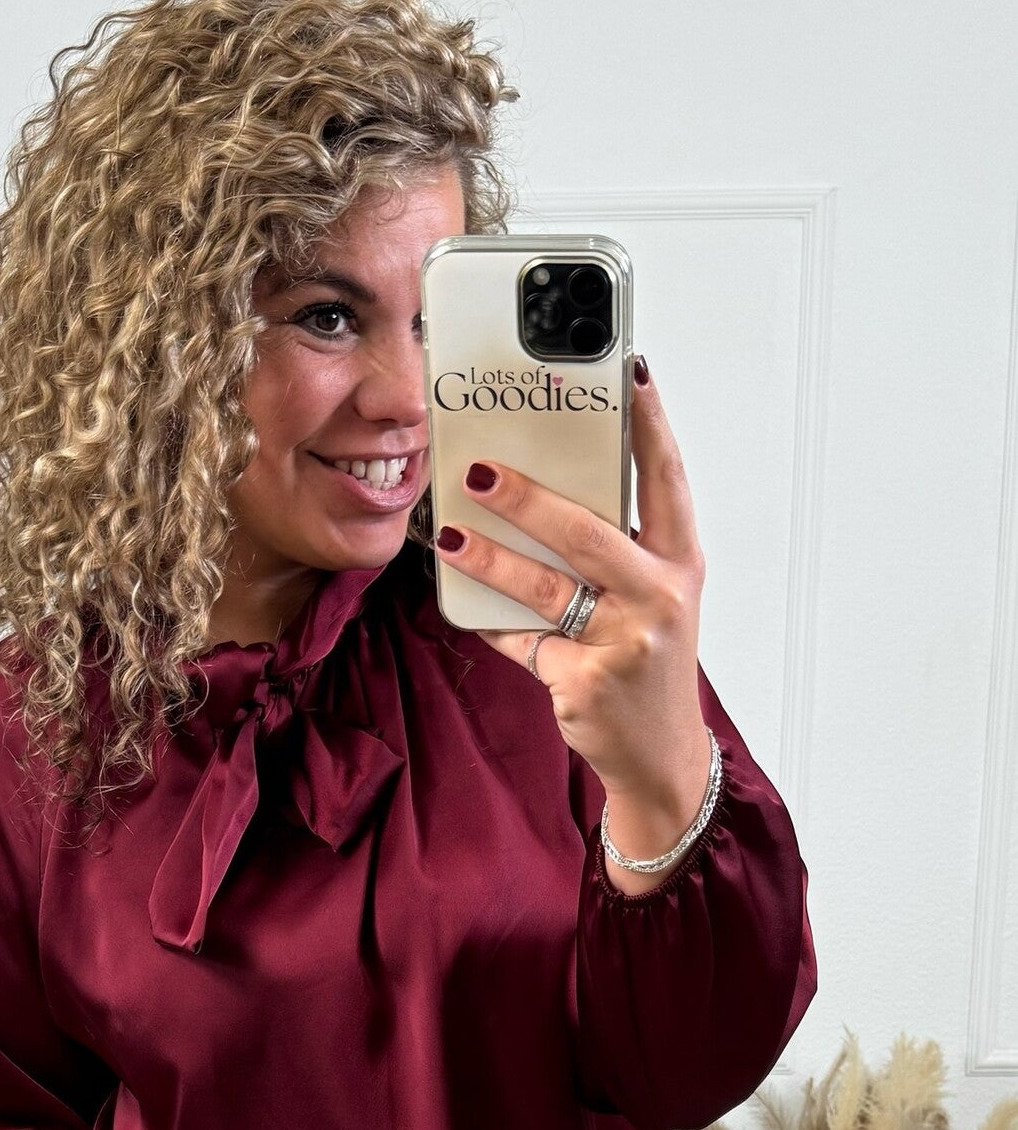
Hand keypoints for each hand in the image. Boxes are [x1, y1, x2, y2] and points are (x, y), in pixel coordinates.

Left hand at [433, 358, 712, 842]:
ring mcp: (625, 642)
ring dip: (490, 556)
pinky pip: (524, 641)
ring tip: (450, 533)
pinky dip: (494, 621)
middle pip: (588, 532)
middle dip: (528, 498)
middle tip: (482, 471)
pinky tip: (469, 602)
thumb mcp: (648, 599)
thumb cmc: (646, 662)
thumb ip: (610, 550)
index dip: (649, 424)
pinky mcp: (586, 682)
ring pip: (546, 587)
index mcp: (680, 563)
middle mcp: (661, 597)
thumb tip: (537, 495)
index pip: (666, 479)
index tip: (628, 373)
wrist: (659, 755)